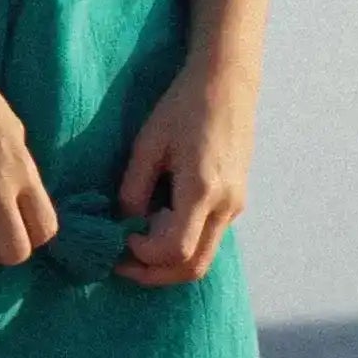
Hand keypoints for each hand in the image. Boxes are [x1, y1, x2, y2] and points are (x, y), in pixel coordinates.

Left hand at [118, 63, 253, 282]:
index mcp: (202, 190)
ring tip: (136, 244)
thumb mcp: (148, 144)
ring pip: (204, 257)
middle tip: (121, 263)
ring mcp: (235, 206)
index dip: (143, 254)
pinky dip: (183, 244)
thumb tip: (124, 222)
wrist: (227, 84)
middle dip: (154, 273)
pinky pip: (209, 238)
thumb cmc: (183, 107)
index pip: (175, 251)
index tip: (121, 236)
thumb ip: (133, 188)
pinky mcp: (236, 201)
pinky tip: (158, 224)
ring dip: (169, 262)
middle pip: (193, 268)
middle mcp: (226, 206)